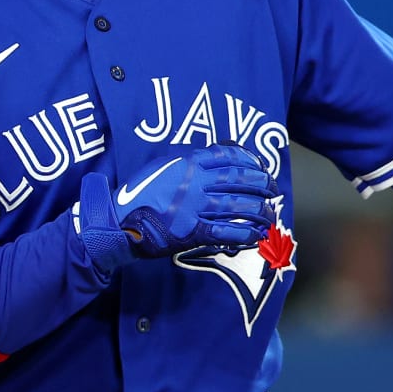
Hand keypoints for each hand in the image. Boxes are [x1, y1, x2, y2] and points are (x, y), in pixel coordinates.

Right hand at [71, 145, 277, 271]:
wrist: (119, 220)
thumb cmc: (141, 192)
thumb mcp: (164, 166)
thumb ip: (189, 163)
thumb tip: (215, 159)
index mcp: (188, 162)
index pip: (228, 156)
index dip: (250, 160)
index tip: (261, 165)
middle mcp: (195, 182)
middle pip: (239, 180)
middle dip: (261, 184)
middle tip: (273, 189)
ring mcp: (195, 207)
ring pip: (237, 206)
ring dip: (259, 210)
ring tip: (270, 213)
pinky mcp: (193, 231)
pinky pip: (226, 232)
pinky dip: (244, 234)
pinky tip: (256, 235)